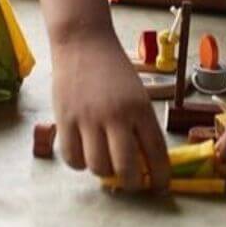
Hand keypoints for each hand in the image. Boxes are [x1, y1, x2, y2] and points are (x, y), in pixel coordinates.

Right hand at [51, 30, 169, 191]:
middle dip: (133, 183)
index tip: (160, 184)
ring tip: (107, 163)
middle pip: (126, 168)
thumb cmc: (114, 68)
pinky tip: (85, 155)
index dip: (161, 175)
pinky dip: (80, 164)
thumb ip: (141, 124)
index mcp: (140, 108)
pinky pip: (72, 158)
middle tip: (133, 181)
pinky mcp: (64, 120)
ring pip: (98, 167)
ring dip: (105, 173)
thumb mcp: (137, 93)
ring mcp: (88, 119)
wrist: (83, 42)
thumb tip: (145, 161)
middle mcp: (115, 115)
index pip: (156, 151)